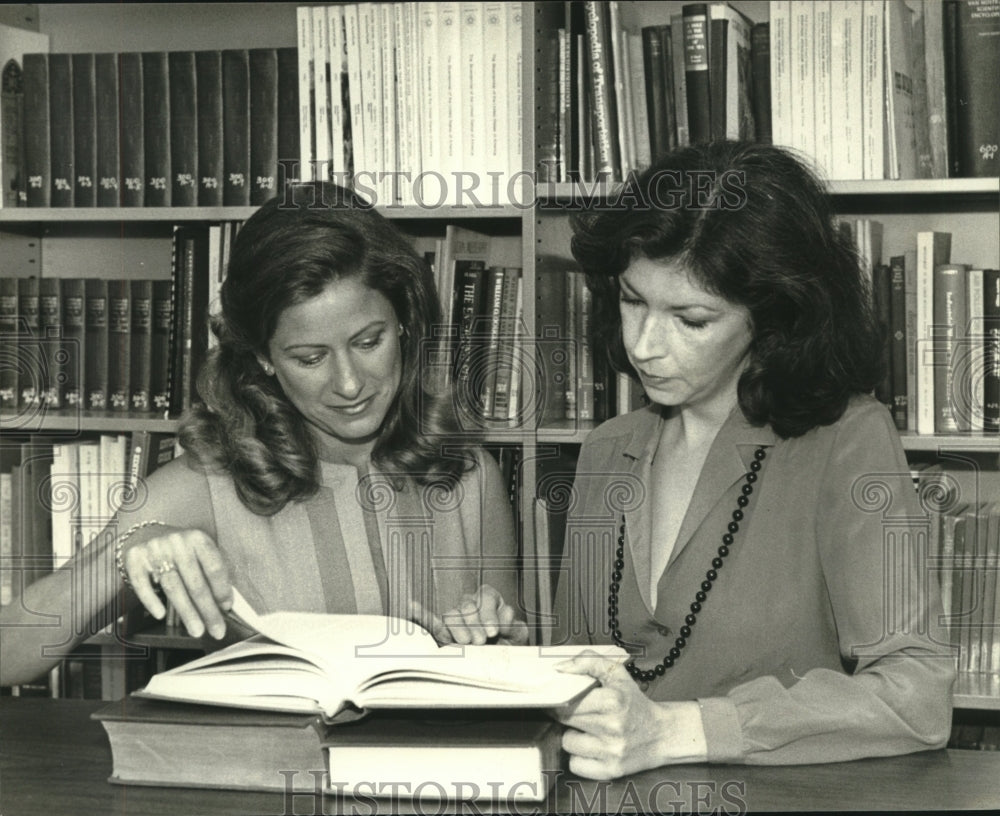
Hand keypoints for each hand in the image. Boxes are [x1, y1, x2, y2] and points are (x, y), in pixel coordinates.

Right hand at [122, 526, 232, 639]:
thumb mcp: (198, 552)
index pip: (214, 568)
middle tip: (216, 630)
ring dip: (187, 612)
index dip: (222, 590)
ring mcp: (155, 550)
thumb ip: (210, 572)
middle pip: (196, 582)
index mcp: (198, 538)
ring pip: (173, 587)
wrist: (145, 534)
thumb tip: (224, 604)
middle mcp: (177, 542)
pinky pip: (143, 585)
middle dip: (208, 610)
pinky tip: (160, 615)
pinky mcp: (134, 559)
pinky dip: (152, 601)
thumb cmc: (180, 549)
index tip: (227, 608)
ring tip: (196, 630)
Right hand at [409, 584, 528, 645]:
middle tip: (480, 641)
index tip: (493, 632)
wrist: (504, 664)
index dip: (489, 613)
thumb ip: (513, 625)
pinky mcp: (444, 634)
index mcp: (490, 600)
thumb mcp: (519, 635)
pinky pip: (430, 622)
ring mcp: (457, 619)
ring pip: (451, 616)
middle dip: (474, 624)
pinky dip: (421, 615)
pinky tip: (412, 606)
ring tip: (466, 643)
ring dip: (458, 628)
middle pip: (467, 605)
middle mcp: (472, 605)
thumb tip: (506, 613)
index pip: (485, 596)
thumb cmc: (512, 645)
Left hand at [552, 653, 707, 778]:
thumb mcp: (617, 674)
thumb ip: (589, 661)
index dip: (562, 698)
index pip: (568, 699)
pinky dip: (579, 757)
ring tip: (587, 730)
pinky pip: (576, 765)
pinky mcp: (611, 770)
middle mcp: (612, 727)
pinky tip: (591, 748)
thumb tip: (561, 667)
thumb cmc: (634, 703)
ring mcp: (612, 751)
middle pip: (565, 719)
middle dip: (567, 714)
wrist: (661, 734)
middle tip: (579, 712)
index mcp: (613, 700)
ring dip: (573, 736)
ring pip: (567, 743)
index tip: (564, 698)